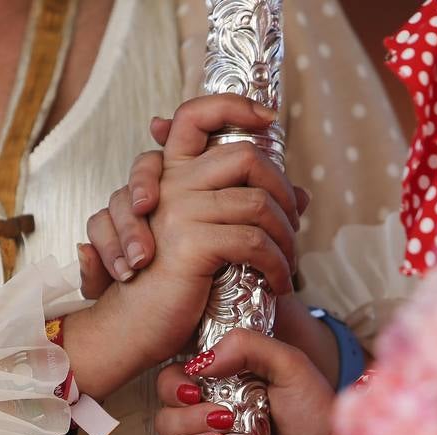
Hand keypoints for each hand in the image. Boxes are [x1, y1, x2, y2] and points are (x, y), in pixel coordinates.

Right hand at [64, 94, 302, 398]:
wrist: (134, 327)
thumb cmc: (170, 288)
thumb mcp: (211, 243)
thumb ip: (247, 212)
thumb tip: (302, 195)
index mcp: (169, 176)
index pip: (193, 116)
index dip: (235, 106)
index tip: (270, 120)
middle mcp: (171, 184)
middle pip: (243, 155)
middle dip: (281, 188)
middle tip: (294, 223)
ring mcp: (178, 210)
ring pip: (258, 203)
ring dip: (286, 238)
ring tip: (289, 265)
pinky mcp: (190, 242)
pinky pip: (253, 241)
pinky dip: (276, 264)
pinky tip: (278, 283)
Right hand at [155, 329, 335, 434]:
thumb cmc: (318, 418)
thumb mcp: (290, 365)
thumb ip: (247, 346)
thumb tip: (200, 362)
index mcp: (224, 392)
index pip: (175, 383)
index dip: (176, 385)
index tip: (196, 388)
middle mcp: (213, 425)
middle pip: (167, 418)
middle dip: (187, 417)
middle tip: (223, 420)